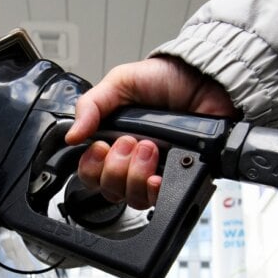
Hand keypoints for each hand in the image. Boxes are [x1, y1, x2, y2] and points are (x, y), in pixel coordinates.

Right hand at [64, 56, 236, 209]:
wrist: (205, 80)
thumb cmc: (167, 78)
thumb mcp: (120, 82)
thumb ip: (91, 105)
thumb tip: (71, 135)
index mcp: (114, 140)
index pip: (91, 172)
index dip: (91, 167)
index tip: (100, 147)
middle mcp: (134, 161)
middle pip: (110, 190)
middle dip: (116, 167)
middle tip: (131, 141)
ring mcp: (157, 172)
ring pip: (133, 198)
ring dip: (136, 175)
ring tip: (151, 148)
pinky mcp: (180, 176)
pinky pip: (161, 200)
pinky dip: (155, 190)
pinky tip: (158, 175)